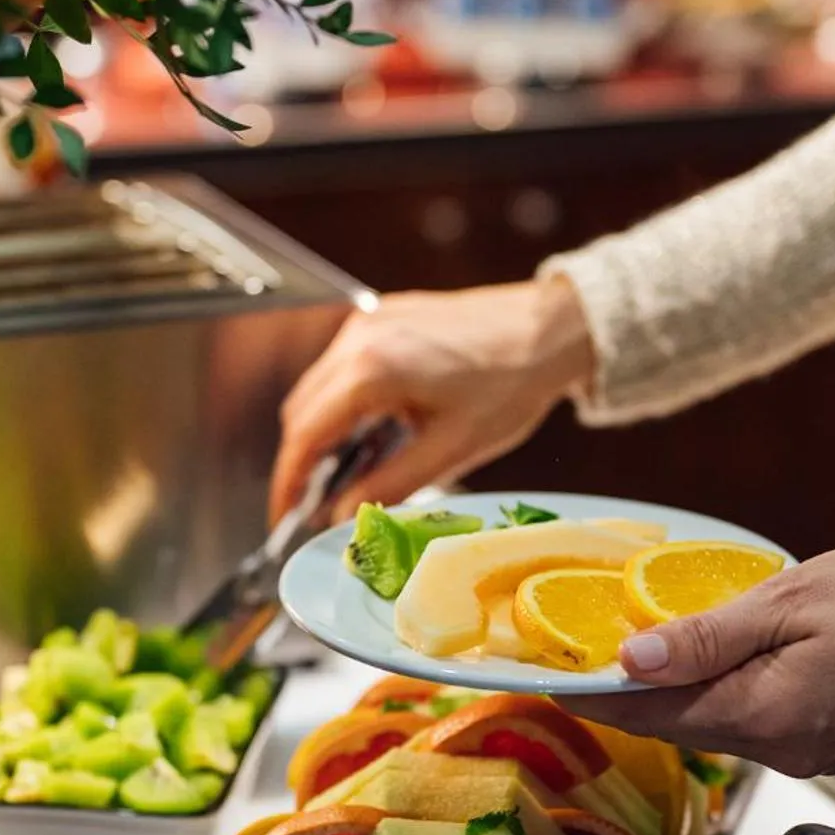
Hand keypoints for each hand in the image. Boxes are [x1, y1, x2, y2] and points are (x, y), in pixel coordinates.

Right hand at [270, 278, 596, 522]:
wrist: (549, 328)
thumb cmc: (512, 384)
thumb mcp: (451, 450)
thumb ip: (389, 486)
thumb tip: (342, 517)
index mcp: (373, 370)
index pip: (305, 435)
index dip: (288, 482)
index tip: (285, 516)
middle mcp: (360, 338)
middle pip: (300, 410)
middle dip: (301, 461)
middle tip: (314, 505)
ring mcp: (368, 322)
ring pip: (316, 387)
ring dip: (320, 430)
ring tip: (343, 473)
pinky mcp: (382, 316)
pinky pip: (339, 366)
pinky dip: (340, 402)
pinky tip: (369, 432)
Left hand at [566, 542, 834, 777]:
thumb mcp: (788, 602)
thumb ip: (705, 636)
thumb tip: (629, 660)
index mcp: (762, 716)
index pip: (651, 713)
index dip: (594, 695)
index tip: (543, 680)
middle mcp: (778, 750)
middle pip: (677, 723)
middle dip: (625, 694)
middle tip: (572, 659)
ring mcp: (806, 751)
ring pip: (714, 723)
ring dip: (670, 693)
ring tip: (624, 655)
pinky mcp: (828, 740)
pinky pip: (752, 720)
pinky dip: (716, 695)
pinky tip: (698, 665)